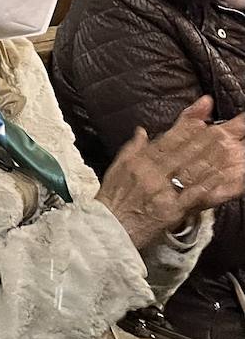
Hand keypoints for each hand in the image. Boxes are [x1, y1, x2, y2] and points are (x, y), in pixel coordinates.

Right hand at [97, 97, 244, 248]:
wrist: (107, 229)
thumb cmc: (112, 199)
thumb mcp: (117, 168)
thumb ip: (133, 148)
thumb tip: (142, 130)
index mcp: (140, 160)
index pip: (169, 138)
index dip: (189, 123)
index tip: (206, 109)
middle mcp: (152, 172)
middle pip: (187, 150)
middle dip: (211, 136)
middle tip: (231, 125)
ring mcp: (164, 191)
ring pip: (194, 169)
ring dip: (217, 157)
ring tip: (235, 145)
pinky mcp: (172, 210)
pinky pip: (196, 195)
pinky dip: (212, 185)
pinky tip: (227, 176)